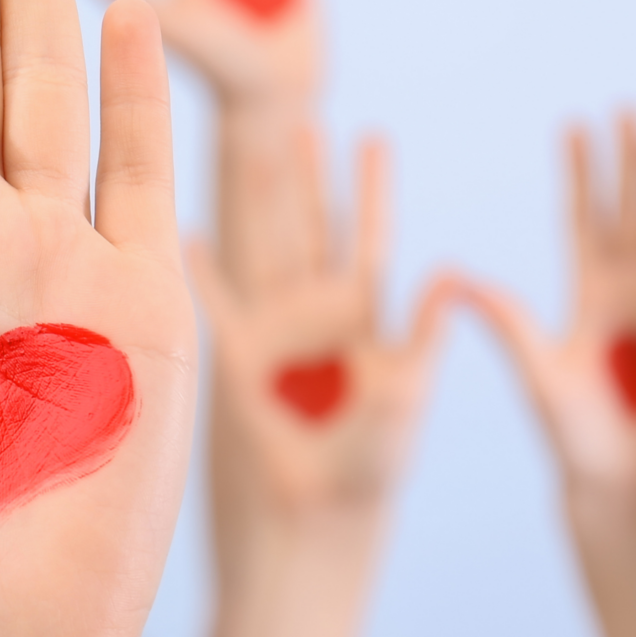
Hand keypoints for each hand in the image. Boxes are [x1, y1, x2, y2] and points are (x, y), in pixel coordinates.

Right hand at [187, 132, 452, 521]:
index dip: (372, 190)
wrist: (313, 520)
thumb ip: (424, 337)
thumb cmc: (372, 471)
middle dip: (312, 177)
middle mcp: (320, 321)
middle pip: (313, 231)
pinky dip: (197, 268)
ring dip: (258, 203)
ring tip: (254, 149)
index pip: (369, 241)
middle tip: (304, 116)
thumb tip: (453, 273)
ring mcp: (275, 338)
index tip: (374, 136)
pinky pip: (211, 303)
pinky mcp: (234, 361)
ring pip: (263, 251)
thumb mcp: (408, 398)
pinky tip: (181, 228)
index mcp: (367, 326)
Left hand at [462, 115, 635, 512]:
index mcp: (585, 295)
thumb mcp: (537, 374)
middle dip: (628, 163)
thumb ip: (508, 325)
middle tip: (627, 107)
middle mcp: (625, 294)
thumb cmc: (569, 434)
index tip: (574, 123)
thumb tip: (460, 281)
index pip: (582, 219)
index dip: (580, 173)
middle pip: (629, 213)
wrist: (615, 482)